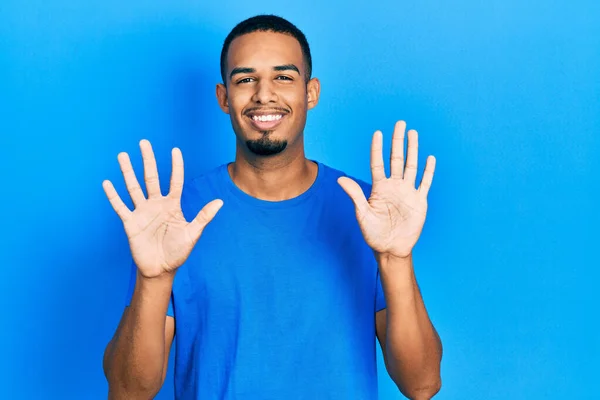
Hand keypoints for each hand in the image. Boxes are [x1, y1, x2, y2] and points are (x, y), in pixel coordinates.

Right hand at [102, 139, 222, 277]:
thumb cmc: (178, 251)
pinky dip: (113, 195)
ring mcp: (142, 212)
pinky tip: (107, 183)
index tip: (175, 150)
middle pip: (151, 178)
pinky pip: (120, 206)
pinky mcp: (130, 222)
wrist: (161, 269)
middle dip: (148, 160)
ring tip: (122, 155)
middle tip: (143, 142)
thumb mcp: (193, 233)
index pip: (174, 181)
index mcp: (173, 205)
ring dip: (127, 172)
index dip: (176, 166)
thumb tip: (220, 202)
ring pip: (133, 187)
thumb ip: (204, 216)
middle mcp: (156, 204)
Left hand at [338, 121, 435, 258]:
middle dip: (398, 141)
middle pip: (396, 159)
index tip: (378, 133)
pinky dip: (428, 171)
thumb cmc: (373, 233)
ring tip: (413, 133)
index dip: (378, 148)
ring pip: (411, 166)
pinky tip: (430, 158)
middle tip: (400, 123)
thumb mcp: (362, 214)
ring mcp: (407, 192)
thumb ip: (355, 195)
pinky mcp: (419, 201)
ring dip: (413, 150)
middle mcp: (394, 186)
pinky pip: (424, 183)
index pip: (378, 163)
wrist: (390, 248)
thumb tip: (340, 179)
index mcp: (379, 188)